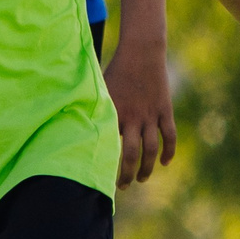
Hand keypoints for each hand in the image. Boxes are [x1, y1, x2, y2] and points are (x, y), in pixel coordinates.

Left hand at [105, 38, 176, 188]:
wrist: (140, 53)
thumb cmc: (114, 71)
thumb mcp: (99, 89)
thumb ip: (90, 106)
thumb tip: (70, 121)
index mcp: (113, 113)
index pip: (108, 146)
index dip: (105, 164)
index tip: (98, 177)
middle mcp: (133, 117)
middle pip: (131, 154)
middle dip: (127, 174)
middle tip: (123, 186)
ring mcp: (150, 115)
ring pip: (152, 149)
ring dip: (147, 167)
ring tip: (142, 178)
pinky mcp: (164, 110)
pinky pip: (169, 135)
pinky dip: (169, 150)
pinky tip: (165, 162)